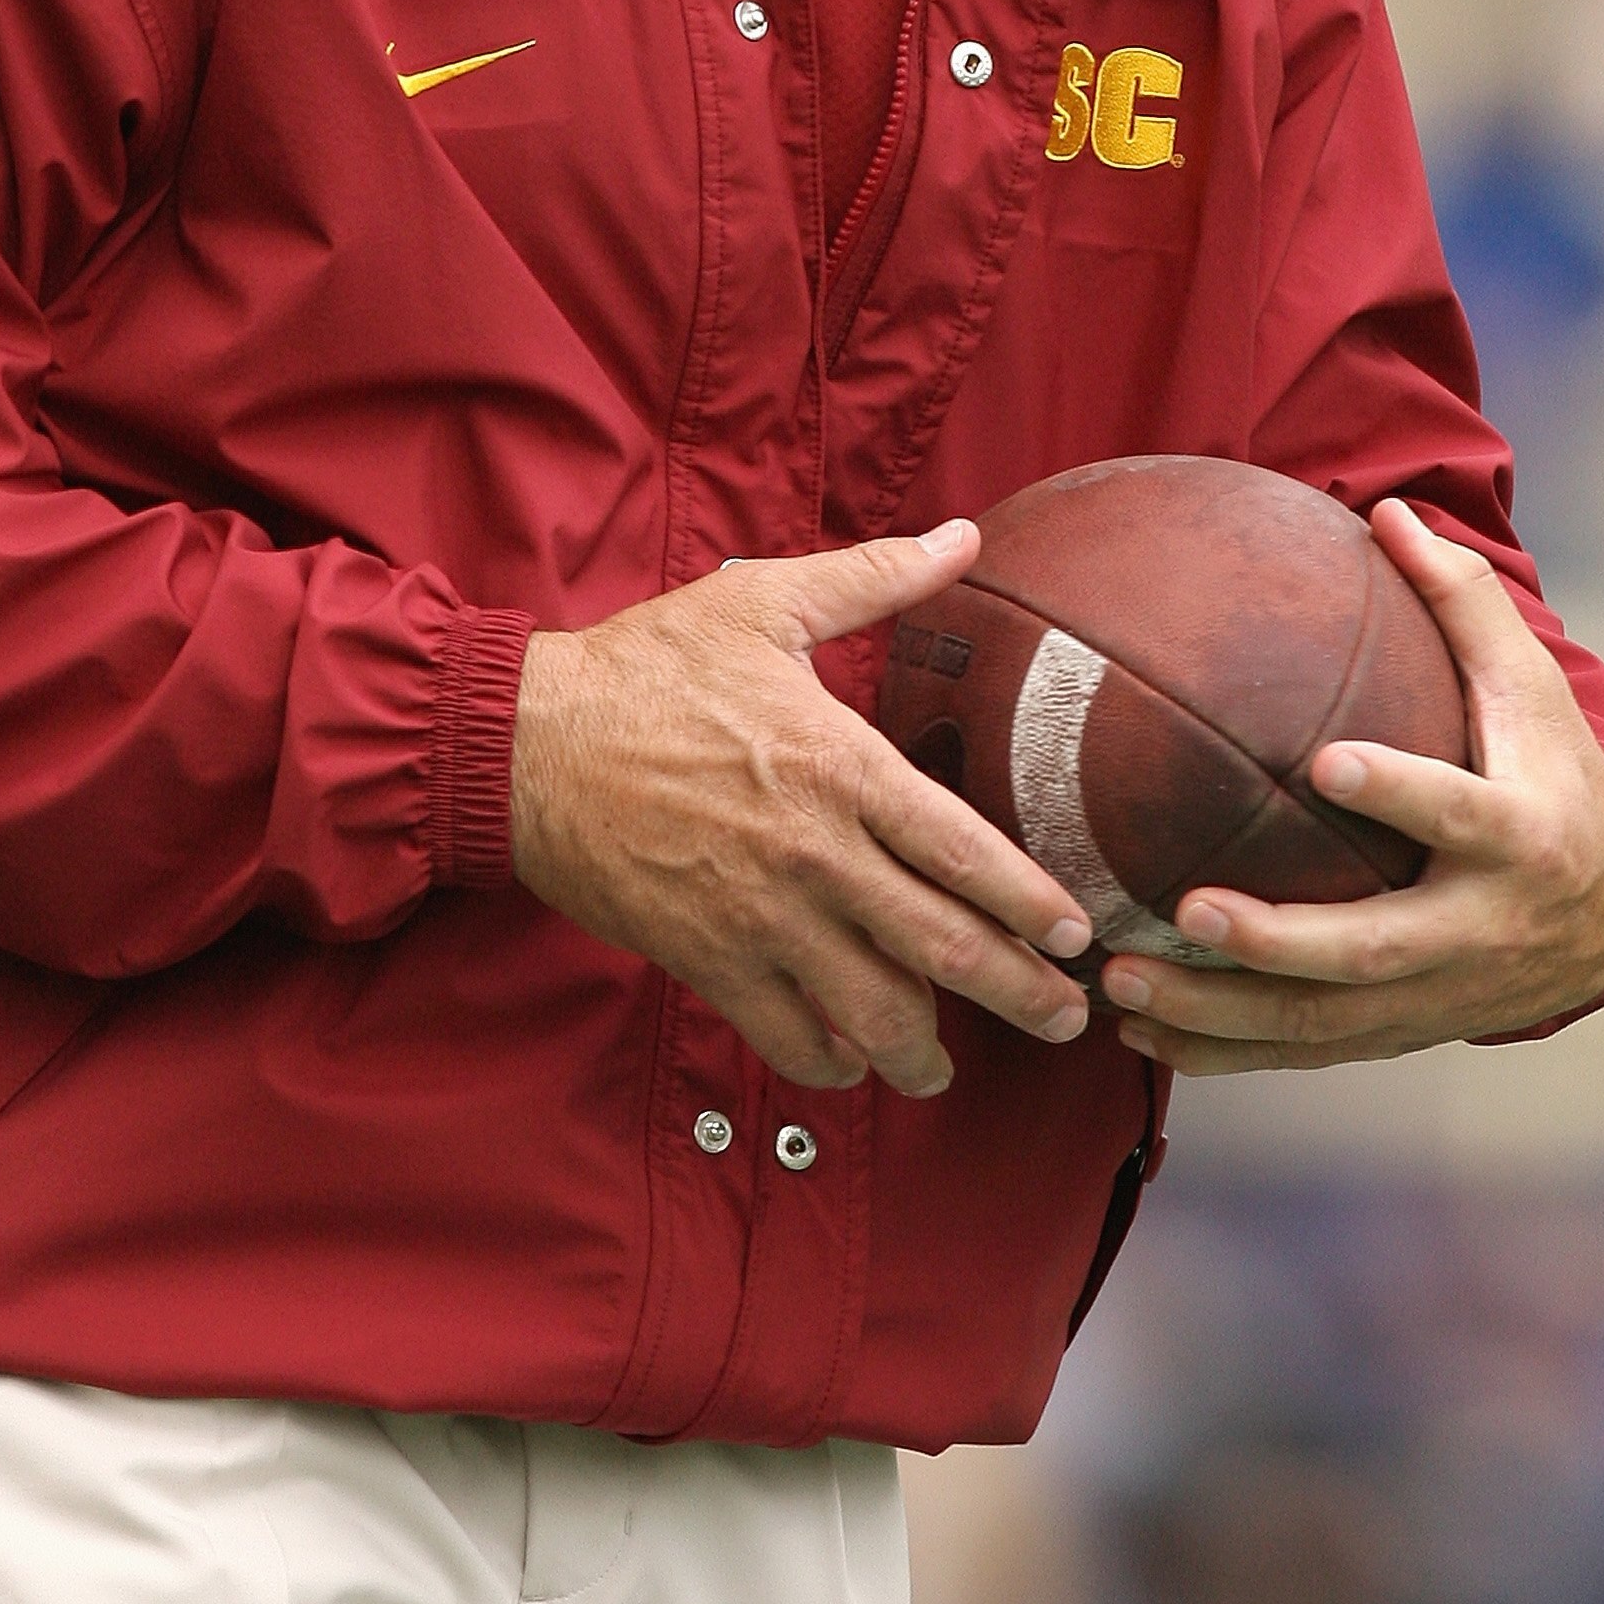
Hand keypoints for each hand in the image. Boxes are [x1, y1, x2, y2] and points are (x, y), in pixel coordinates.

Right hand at [511, 524, 1094, 1097]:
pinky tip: (850, 1063)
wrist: (528, 744)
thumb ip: (874, 578)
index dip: (1031, 904)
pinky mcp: (706, 960)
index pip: (964, 852)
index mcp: (839, 766)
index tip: (1074, 934)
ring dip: (923, 1052)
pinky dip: (828, 1063)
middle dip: (1018, 995)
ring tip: (948, 1066)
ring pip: (873, 1013)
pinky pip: (787, 1037)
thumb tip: (963, 536)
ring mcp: (761, 919)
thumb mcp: (763, 602)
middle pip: (943, 948)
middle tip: (1064, 1021)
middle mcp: (815, 855)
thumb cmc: (645, 669)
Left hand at [1099, 501, 1603, 1075]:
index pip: (1457, 813)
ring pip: (1325, 1020)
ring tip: (1121, 983)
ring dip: (1218, 1011)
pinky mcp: (1403, 1031)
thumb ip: (1462, 602)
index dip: (1400, 792)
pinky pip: (1307, 1050)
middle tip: (1187, 905)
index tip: (1326, 763)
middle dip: (1280, 939)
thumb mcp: (1529, 688)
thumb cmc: (1552, 771)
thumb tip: (1386, 509)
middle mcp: (1481, 928)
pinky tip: (1137, 1033)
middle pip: (1377, 948)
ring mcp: (1439, 993)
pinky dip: (1223, 1050)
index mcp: (1519, 836)